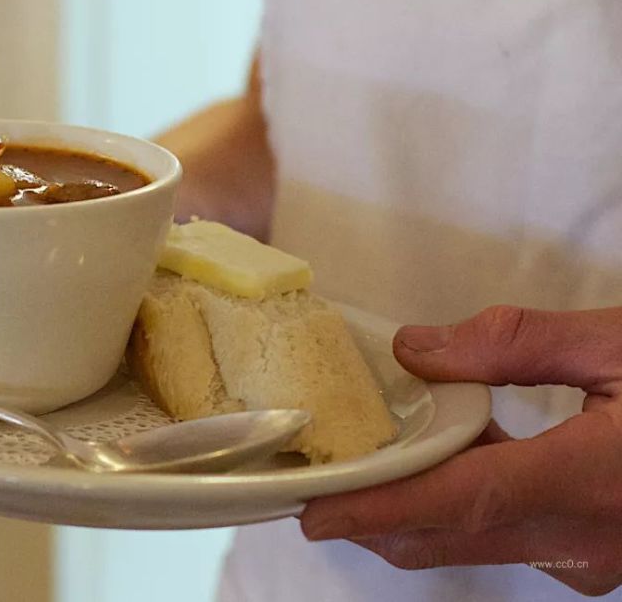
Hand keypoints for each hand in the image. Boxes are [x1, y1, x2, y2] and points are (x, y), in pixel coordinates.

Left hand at [300, 305, 621, 595]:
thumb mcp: (621, 345)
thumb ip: (514, 344)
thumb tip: (417, 350)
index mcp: (594, 480)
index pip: (462, 503)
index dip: (380, 509)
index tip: (313, 512)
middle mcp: (586, 541)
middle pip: (450, 533)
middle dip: (374, 513)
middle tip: (319, 476)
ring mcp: (591, 560)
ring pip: (474, 540)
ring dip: (415, 506)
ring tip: (371, 456)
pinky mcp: (593, 557)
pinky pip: (507, 537)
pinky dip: (463, 504)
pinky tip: (450, 457)